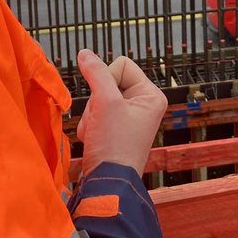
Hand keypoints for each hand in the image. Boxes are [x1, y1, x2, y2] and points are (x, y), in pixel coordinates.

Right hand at [76, 49, 166, 176]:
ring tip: (100, 133)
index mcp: (151, 95)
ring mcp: (128, 117)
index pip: (121, 65)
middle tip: (103, 122)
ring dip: (92, 116)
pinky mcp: (115, 129)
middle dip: (98, 102)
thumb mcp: (105, 103)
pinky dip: (90, 126)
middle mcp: (143, 104)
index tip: (108, 102)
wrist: (108, 183)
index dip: (107, 79)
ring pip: (98, 98)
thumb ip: (96, 73)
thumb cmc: (114, 146)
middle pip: (107, 81)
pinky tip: (96, 140)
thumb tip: (85, 53)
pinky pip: (95, 114)